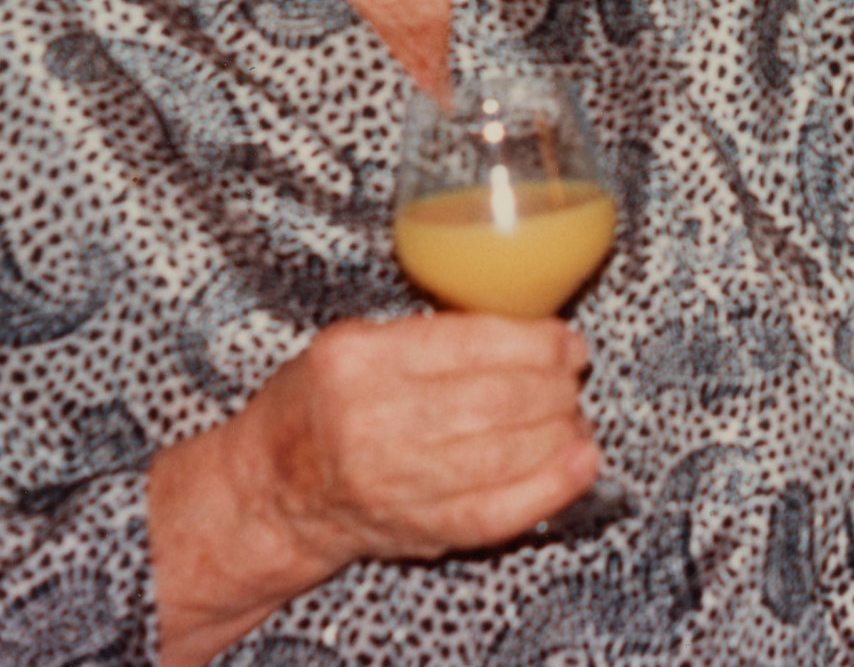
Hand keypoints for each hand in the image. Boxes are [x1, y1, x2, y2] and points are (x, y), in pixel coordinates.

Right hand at [148, 313, 598, 665]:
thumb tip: (520, 324)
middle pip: (494, 399)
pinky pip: (498, 511)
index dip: (535, 341)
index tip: (564, 339)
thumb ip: (425, 333)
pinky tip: (582, 463)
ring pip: (503, 452)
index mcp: (358, 360)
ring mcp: (395, 482)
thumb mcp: (351, 344)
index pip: (468, 343)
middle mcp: (372, 421)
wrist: (272, 492)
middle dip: (554, 384)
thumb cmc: (317, 405)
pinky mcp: (418, 529)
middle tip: (573, 374)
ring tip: (577, 415)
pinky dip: (551, 487)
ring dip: (559, 430)